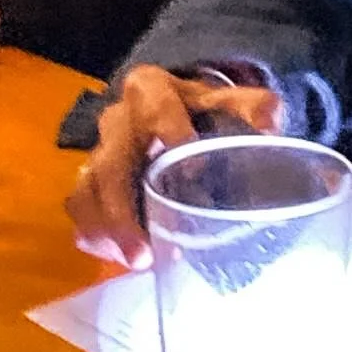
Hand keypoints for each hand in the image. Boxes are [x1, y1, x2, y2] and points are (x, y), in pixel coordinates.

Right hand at [65, 65, 282, 269]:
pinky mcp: (90, 181)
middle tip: (143, 253)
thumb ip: (254, 107)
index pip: (156, 110)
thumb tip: (270, 126)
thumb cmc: (205, 110)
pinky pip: (80, 209)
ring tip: (136, 262)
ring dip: (107, 231)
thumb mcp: (230, 101)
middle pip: (110, 164)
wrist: (175, 110)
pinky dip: (95, 235)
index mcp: (149, 89)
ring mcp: (98, 151)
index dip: (170, 134)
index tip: (190, 170)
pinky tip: (120, 257)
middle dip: (122, 211)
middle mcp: (116, 120)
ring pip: (87, 192)